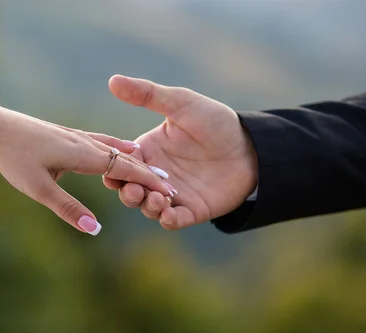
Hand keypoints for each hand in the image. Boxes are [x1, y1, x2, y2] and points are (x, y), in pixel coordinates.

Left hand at [0, 104, 171, 234]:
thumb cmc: (14, 158)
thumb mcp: (39, 189)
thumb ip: (68, 208)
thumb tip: (95, 229)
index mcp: (83, 155)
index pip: (125, 169)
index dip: (148, 182)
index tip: (169, 192)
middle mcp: (85, 143)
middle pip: (125, 158)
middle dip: (148, 172)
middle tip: (171, 185)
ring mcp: (77, 137)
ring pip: (114, 148)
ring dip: (135, 160)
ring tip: (153, 167)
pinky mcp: (67, 135)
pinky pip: (101, 141)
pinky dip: (117, 147)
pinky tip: (119, 146)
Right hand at [103, 75, 257, 229]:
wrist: (252, 145)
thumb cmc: (215, 121)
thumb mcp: (181, 103)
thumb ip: (147, 94)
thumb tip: (112, 80)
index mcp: (148, 151)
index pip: (121, 163)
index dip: (114, 167)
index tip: (113, 166)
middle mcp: (156, 175)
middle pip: (130, 189)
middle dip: (127, 192)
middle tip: (133, 189)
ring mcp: (173, 195)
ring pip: (148, 207)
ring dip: (147, 205)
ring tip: (156, 199)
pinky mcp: (192, 210)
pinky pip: (174, 220)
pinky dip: (168, 220)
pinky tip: (168, 214)